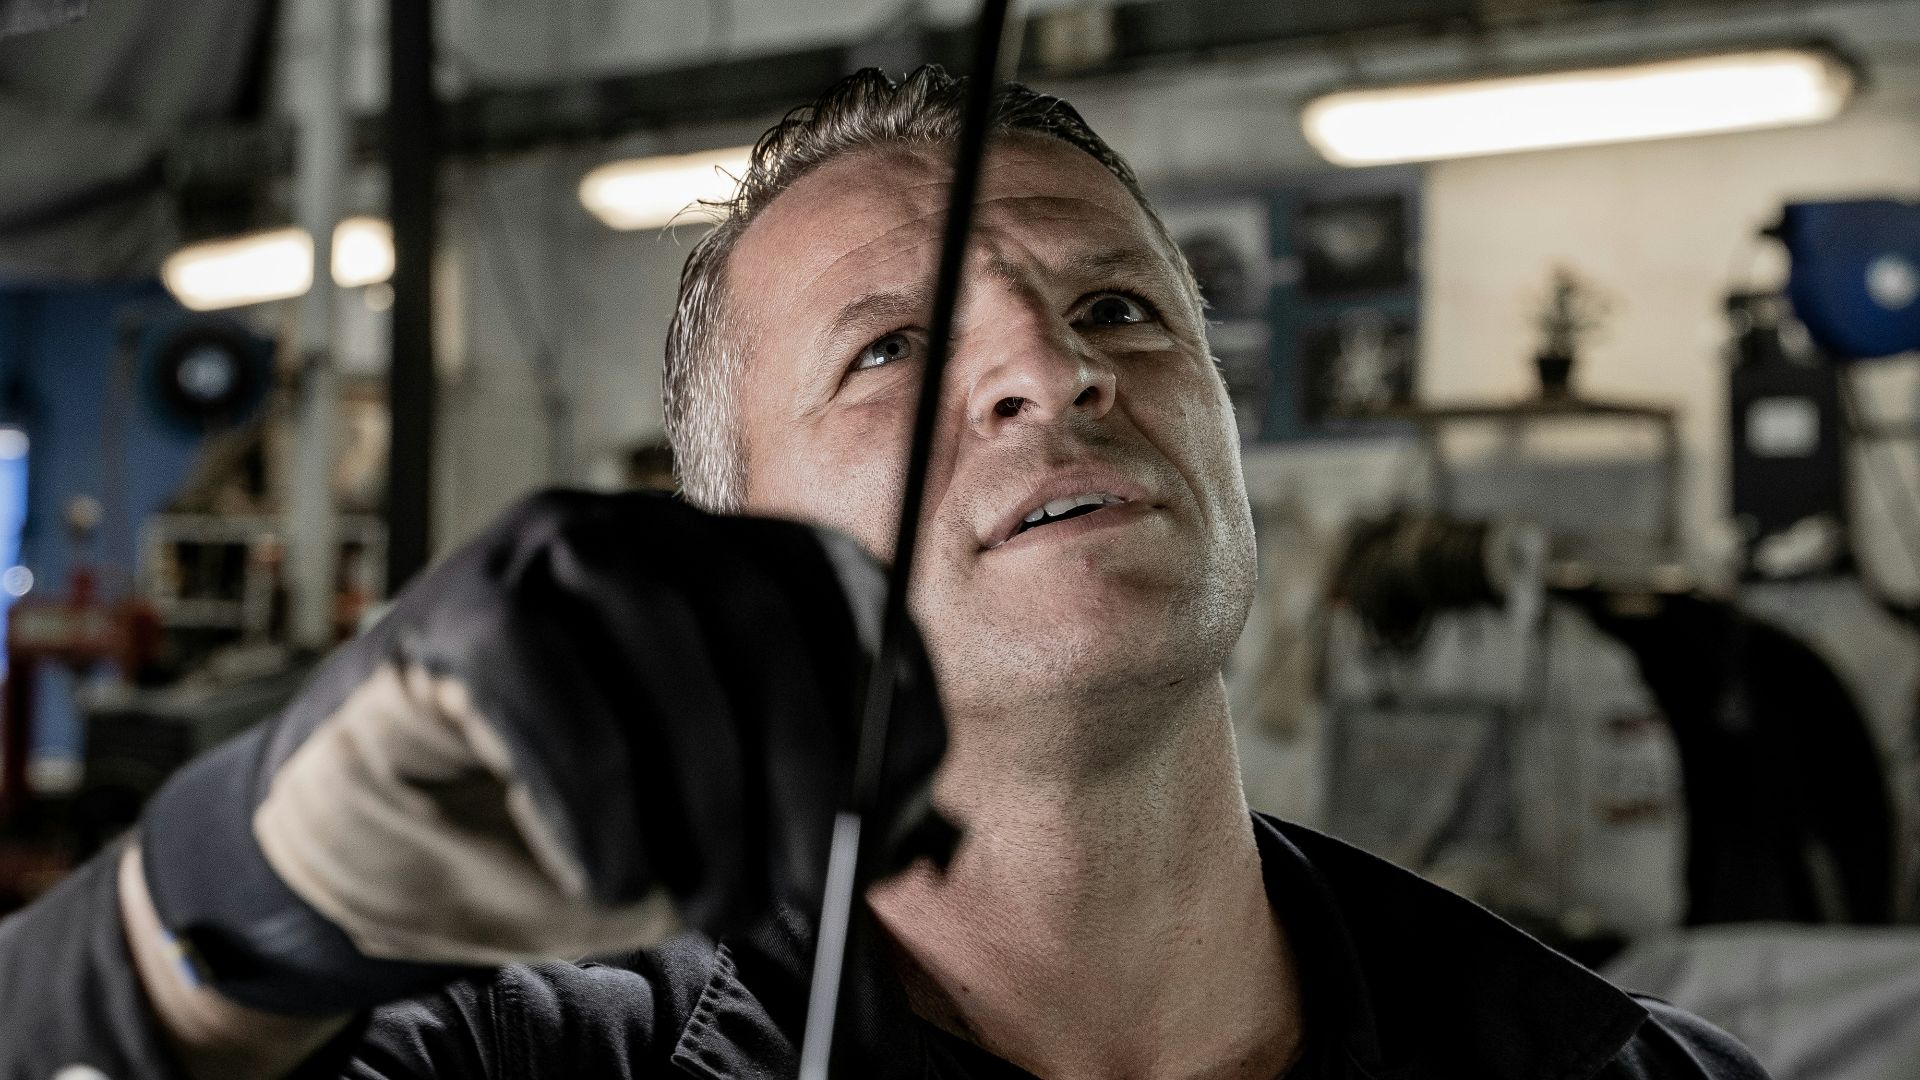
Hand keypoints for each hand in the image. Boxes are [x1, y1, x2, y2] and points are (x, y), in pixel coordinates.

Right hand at [135, 490, 948, 1015]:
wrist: (383, 857)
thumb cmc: (566, 836)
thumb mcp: (713, 839)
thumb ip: (806, 824)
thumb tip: (900, 839)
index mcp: (726, 563)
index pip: (841, 586)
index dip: (888, 690)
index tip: (900, 807)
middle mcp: (644, 530)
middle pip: (759, 609)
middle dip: (804, 762)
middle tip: (812, 888)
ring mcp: (542, 552)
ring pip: (661, 631)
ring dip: (707, 790)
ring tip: (712, 907)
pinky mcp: (454, 609)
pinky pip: (548, 684)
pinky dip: (596, 796)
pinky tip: (610, 880)